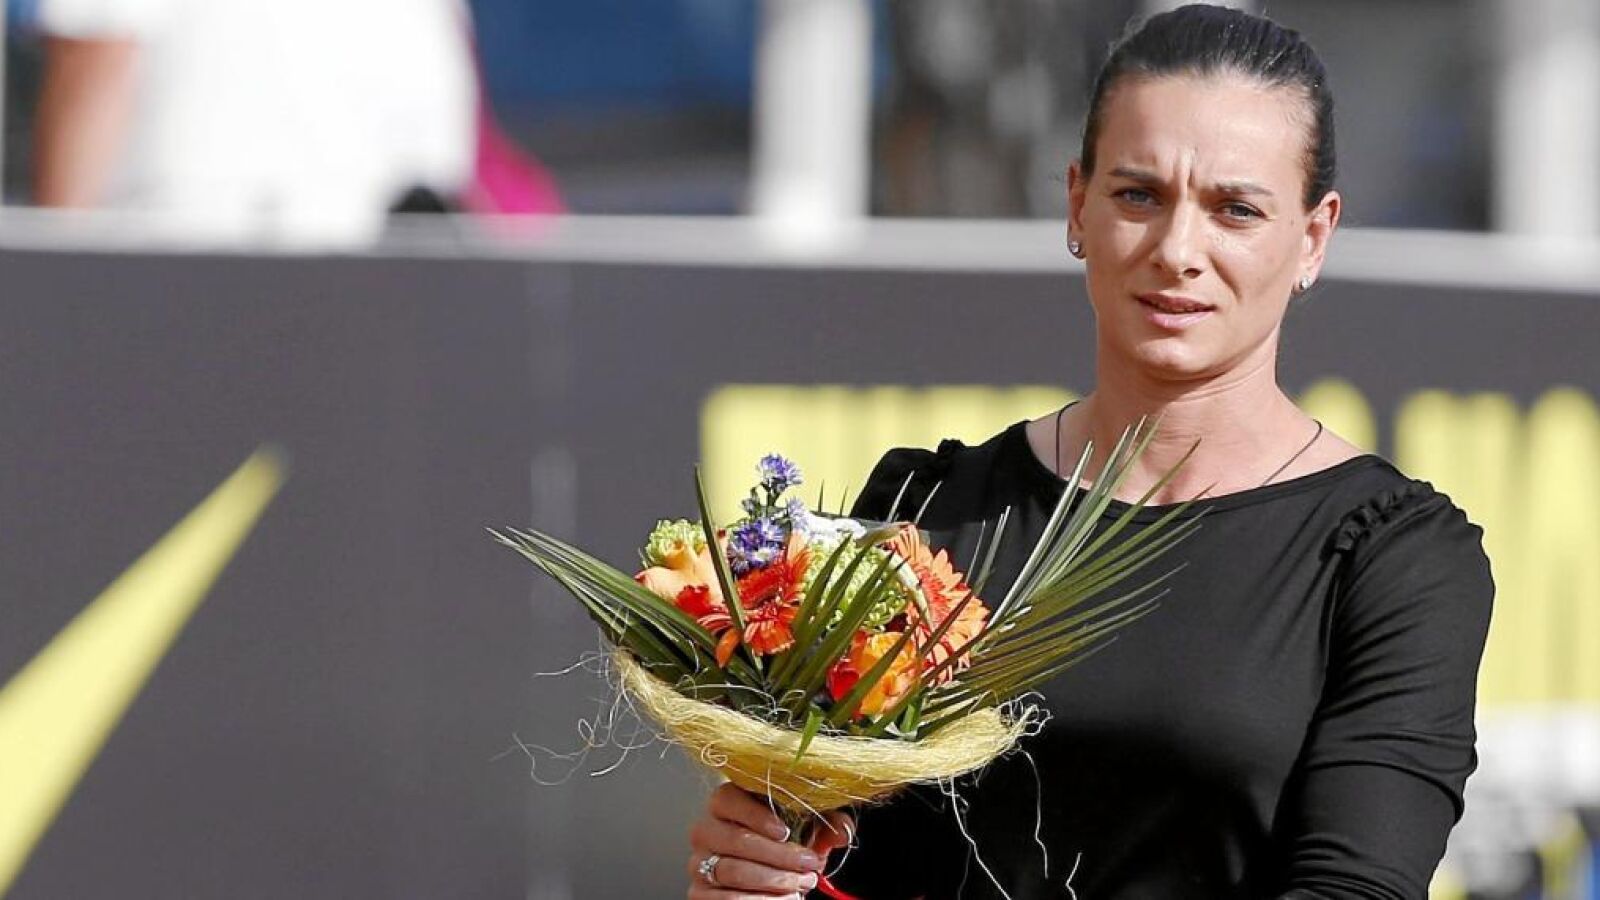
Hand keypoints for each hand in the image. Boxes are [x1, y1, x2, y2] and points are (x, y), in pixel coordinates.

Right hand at [687, 783, 854, 897]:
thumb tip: (842, 830)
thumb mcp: (807, 830)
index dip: (755, 814)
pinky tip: (783, 899)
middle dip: (777, 855)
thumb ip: (826, 824)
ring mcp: (698, 863)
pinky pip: (725, 899)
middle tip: (807, 864)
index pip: (726, 798)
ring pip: (731, 870)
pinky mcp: (699, 894)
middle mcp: (705, 831)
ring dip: (772, 879)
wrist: (767, 883)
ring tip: (801, 883)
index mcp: (725, 805)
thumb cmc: (782, 848)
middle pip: (734, 839)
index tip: (784, 831)